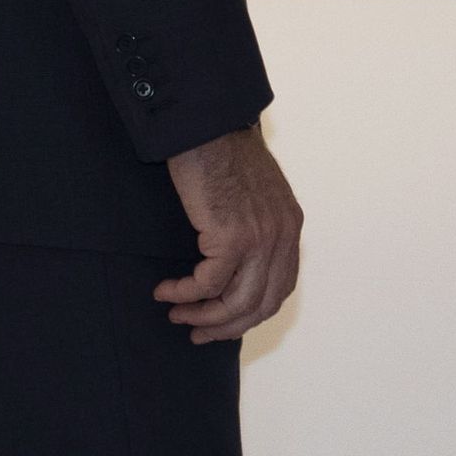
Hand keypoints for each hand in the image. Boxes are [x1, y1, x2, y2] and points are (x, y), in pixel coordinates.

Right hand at [155, 125, 302, 343]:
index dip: (251, 313)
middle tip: (197, 332)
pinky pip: (207, 284)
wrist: (208, 123)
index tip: (223, 323)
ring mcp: (260, 237)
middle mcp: (282, 235)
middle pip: (261, 305)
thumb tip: (235, 268)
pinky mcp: (232, 236)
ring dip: (203, 317)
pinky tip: (166, 291)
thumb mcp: (254, 193)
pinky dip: (185, 294)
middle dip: (226, 326)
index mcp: (289, 225)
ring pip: (236, 303)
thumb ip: (255, 227)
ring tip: (176, 314)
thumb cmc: (222, 152)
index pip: (280, 289)